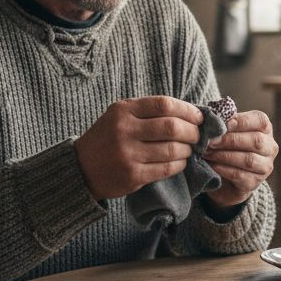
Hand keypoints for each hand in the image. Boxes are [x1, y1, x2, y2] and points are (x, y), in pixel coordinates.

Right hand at [74, 96, 203, 200]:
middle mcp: (124, 130)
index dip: (187, 110)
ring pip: (172, 149)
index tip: (199, 117)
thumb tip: (189, 113)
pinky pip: (166, 168)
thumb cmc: (108, 138)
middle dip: (192, 131)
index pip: (164, 105)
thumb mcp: (120, 116)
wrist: (82, 168)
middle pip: (172, 127)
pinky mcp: (133, 175)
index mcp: (123, 110)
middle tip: (198, 135)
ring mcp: (128, 154)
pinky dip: (179, 164)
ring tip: (189, 149)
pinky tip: (180, 162)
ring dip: (187, 150)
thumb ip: (148, 111)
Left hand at [201, 109, 276, 207]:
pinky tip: (212, 165)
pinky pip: (240, 175)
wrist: (226, 178)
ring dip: (224, 156)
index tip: (221, 124)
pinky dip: (223, 169)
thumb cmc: (227, 147)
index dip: (241, 121)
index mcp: (265, 128)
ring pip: (248, 160)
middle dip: (230, 140)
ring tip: (207, 153)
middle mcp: (270, 147)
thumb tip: (212, 118)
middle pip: (256, 141)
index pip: (260, 121)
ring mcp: (265, 166)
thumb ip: (224, 123)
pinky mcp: (255, 183)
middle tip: (210, 141)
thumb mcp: (227, 131)